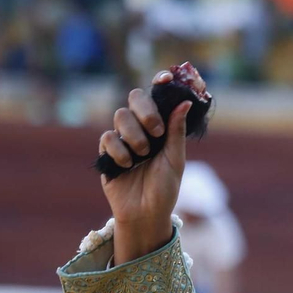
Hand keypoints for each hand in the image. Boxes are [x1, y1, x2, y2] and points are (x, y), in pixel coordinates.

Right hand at [98, 72, 190, 262]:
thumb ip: (176, 131)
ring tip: (142, 155)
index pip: (158, 97)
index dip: (160, 83)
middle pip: (134, 97)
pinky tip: (127, 165)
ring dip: (134, 135)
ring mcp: (123, 138)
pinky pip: (107, 138)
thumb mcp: (175, 160)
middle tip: (155, 131)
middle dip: (145, 110)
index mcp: (161, 127)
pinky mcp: (107, 152)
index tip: (166, 78)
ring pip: (120, 116)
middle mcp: (141, 128)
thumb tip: (185, 103)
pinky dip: (119, 149)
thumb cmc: (165, 188)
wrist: (146, 214)